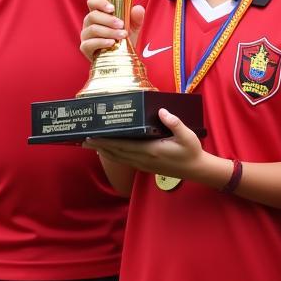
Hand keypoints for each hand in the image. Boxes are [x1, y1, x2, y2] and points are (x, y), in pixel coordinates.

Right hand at [80, 0, 143, 61]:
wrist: (122, 57)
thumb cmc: (124, 38)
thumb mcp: (133, 27)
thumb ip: (136, 17)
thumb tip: (138, 8)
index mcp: (98, 14)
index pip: (93, 3)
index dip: (100, 3)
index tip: (112, 8)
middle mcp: (89, 23)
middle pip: (93, 15)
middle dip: (108, 19)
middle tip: (122, 24)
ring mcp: (86, 35)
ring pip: (93, 29)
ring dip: (109, 31)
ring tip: (122, 35)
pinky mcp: (85, 48)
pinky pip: (90, 43)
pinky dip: (102, 42)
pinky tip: (112, 43)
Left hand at [85, 109, 216, 180]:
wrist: (196, 170)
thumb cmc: (192, 152)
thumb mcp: (187, 136)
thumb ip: (174, 123)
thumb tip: (162, 111)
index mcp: (151, 150)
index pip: (123, 145)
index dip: (107, 141)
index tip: (93, 136)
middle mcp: (144, 159)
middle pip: (116, 153)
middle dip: (99, 146)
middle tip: (83, 140)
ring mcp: (144, 164)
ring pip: (118, 158)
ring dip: (104, 152)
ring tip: (91, 145)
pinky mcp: (146, 166)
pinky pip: (125, 161)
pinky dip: (113, 156)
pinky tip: (108, 152)